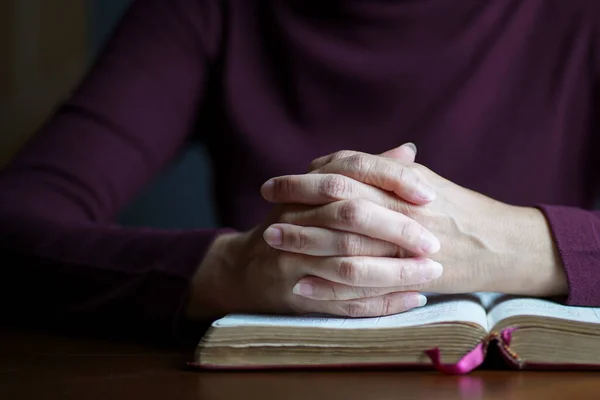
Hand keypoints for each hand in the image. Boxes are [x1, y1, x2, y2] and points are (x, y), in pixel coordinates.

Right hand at [185, 144, 442, 320]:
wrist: (247, 268)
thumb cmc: (293, 225)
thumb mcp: (319, 192)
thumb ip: (363, 172)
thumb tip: (408, 150)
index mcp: (306, 188)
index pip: (351, 170)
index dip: (392, 179)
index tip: (429, 195)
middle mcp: (295, 218)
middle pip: (351, 216)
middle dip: (397, 229)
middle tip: (434, 242)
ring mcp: (294, 259)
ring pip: (350, 265)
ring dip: (395, 272)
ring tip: (432, 274)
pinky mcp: (298, 293)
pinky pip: (344, 301)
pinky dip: (381, 302)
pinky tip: (413, 299)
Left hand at [261, 148, 567, 298]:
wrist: (501, 246)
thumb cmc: (459, 209)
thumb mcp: (423, 180)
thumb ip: (382, 168)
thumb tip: (337, 161)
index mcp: (404, 182)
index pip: (347, 170)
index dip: (307, 175)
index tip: (278, 181)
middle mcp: (402, 209)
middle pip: (339, 201)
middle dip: (297, 199)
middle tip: (266, 201)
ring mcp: (404, 245)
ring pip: (344, 242)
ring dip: (305, 240)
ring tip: (272, 239)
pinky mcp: (407, 277)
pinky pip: (361, 283)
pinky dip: (328, 283)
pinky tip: (301, 281)